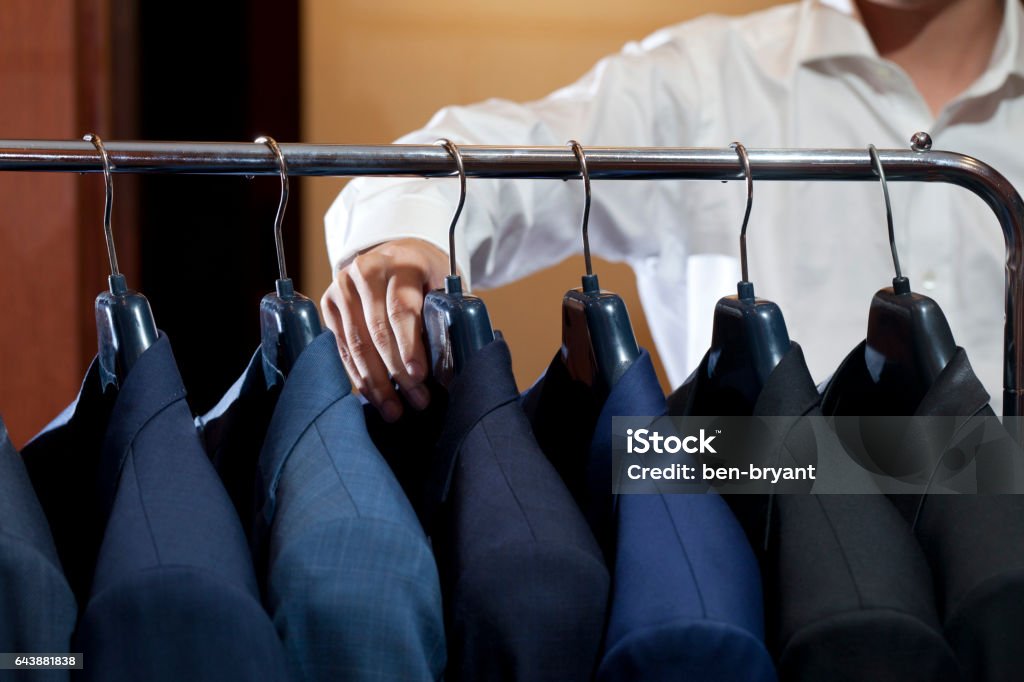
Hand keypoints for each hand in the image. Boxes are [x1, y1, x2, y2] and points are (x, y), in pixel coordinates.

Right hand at [321, 238, 449, 421]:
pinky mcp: (329, 303)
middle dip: (396, 372)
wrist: (396, 255)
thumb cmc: (426, 279)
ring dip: (376, 382)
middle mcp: (366, 269)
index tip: (419, 376)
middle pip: (377, 331)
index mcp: (401, 262)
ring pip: (356, 344)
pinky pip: (342, 348)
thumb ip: (442, 320)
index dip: (409, 346)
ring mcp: (342, 285)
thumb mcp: (441, 288)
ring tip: (394, 410)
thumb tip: (445, 372)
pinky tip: (374, 396)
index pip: (401, 309)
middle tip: (417, 400)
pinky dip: (358, 375)